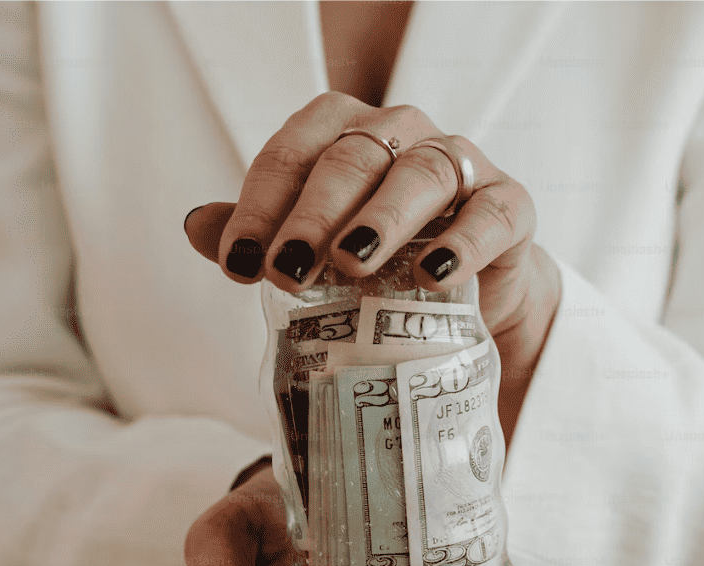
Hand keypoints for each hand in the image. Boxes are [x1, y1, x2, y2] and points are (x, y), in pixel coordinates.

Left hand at [183, 92, 560, 443]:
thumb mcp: (317, 250)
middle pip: (351, 158)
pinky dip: (464, 240)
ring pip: (420, 173)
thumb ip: (262, 234)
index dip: (259, 206)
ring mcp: (460, 163)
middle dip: (313, 215)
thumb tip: (194, 226)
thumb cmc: (382, 263)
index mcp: (344, 130)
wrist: (470, 297)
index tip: (238, 265)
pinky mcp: (509, 204)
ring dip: (381, 218)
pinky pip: (491, 212)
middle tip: (286, 270)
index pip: (292, 151)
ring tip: (350, 263)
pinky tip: (435, 274)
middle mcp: (402, 132)